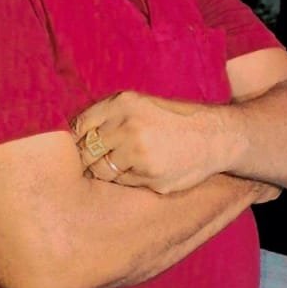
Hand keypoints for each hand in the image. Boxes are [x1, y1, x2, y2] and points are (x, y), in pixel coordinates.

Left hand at [74, 91, 225, 194]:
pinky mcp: (150, 177)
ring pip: (102, 171)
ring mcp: (139, 154)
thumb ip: (109, 115)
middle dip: (90, 158)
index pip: (81, 126)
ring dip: (107, 171)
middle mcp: (129, 127)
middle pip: (87, 152)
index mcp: (124, 104)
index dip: (78, 139)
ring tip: (125, 164)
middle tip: (99, 159)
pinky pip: (122, 183)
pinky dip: (127, 180)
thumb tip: (71, 136)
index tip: (82, 145)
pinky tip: (144, 170)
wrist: (215, 137)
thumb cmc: (173, 120)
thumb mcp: (141, 104)